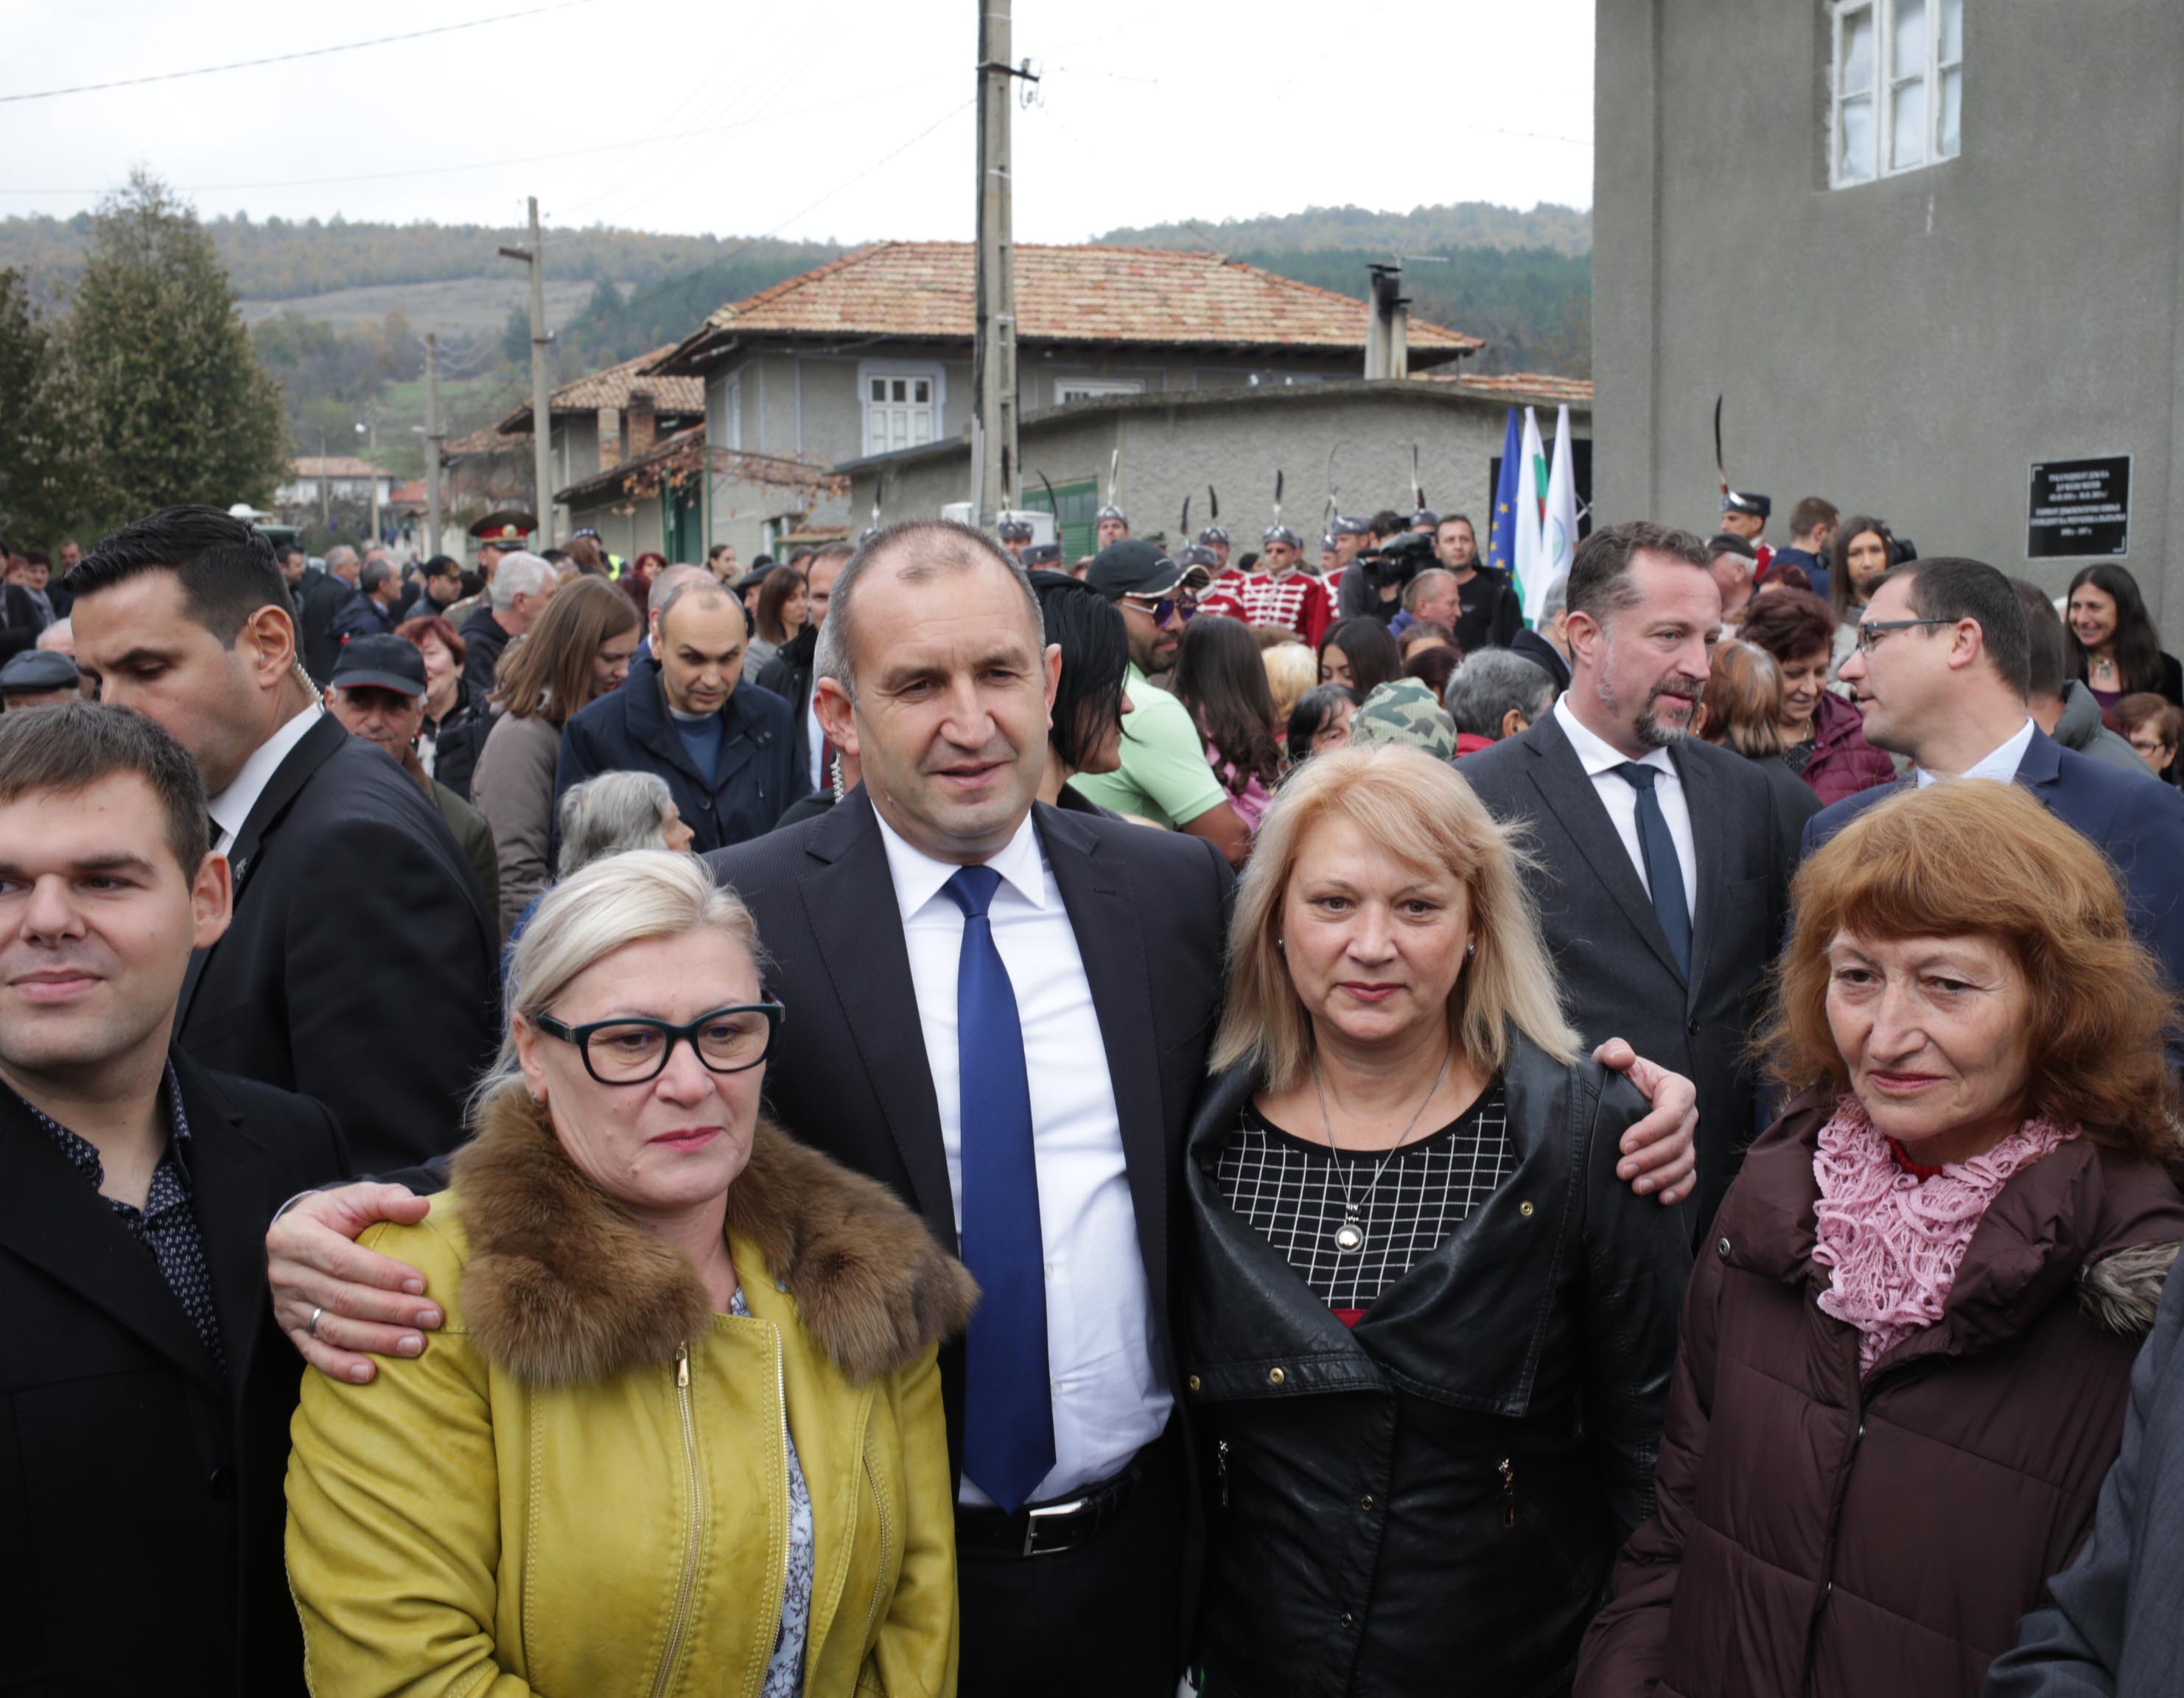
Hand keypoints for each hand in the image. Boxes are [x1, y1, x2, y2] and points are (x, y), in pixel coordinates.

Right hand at [268, 1183, 438, 1383]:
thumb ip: (388, 1199)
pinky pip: (314, 1352)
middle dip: (391, 1310)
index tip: (421, 1283)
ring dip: (377, 1340)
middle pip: (342, 1298)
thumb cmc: (336, 1214)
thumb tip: (420, 1207)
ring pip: (333, 1328)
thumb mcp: (357, 1197)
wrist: (302, 1233)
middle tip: (432, 1317)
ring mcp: (286, 1305)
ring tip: (416, 1344)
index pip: (342, 1260)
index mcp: (294, 1236)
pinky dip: (341, 1365)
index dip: (382, 1274)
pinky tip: (370, 1373)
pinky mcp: (290, 1328)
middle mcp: (284, 1273)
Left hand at [1593, 1038, 1698, 1206]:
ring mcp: (1686, 1138)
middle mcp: (1687, 1116)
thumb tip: (1621, 1057)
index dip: (1650, 1131)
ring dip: (1661, 1178)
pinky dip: (1678, 1189)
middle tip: (1622, 1171)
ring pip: (1684, 1163)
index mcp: (1676, 1089)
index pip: (1671, 1113)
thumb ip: (1615, 1051)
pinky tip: (1661, 1199)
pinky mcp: (1681, 1158)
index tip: (1623, 1144)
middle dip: (1651, 1159)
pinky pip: (1688, 1177)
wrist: (1614, 1095)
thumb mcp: (1611, 1057)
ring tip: (1636, 1187)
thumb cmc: (1615, 1074)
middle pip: (1678, 1142)